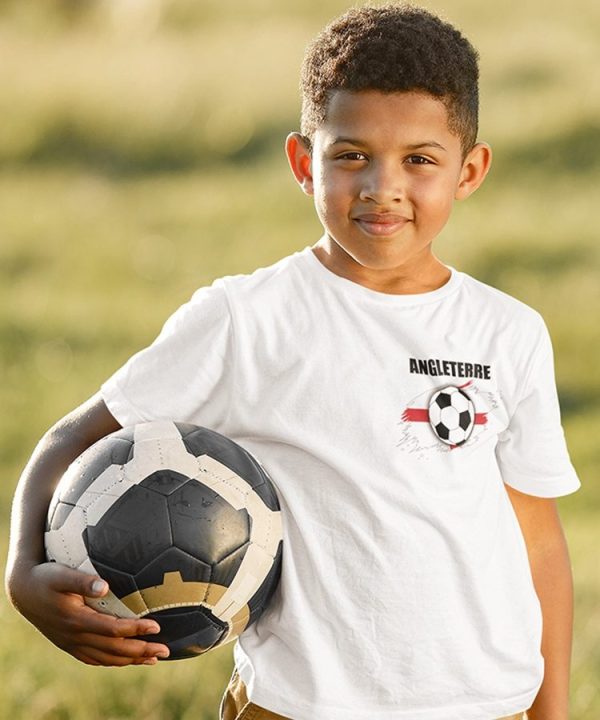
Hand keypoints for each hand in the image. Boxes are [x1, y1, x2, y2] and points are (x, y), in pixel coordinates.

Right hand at [10, 562, 169, 665]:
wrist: (24, 592)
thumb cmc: (46, 577)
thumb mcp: (62, 574)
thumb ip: (82, 581)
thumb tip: (105, 586)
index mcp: (76, 619)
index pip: (113, 630)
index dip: (136, 630)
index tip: (157, 627)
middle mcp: (75, 636)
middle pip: (114, 649)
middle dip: (141, 651)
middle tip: (166, 650)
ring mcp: (72, 643)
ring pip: (106, 658)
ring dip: (131, 660)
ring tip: (154, 659)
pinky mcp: (69, 645)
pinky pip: (94, 659)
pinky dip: (112, 662)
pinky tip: (126, 661)